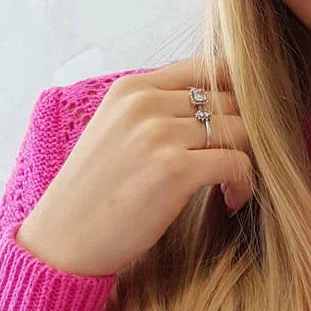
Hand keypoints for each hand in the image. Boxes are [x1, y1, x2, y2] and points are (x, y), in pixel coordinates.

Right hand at [15, 58, 252, 278]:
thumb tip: (220, 106)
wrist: (63, 241)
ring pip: (239, 129)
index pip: (208, 69)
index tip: (239, 124)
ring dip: (247, 158)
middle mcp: (145, 104)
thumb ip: (159, 110)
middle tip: (239, 159)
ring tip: (233, 182)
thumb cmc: (96, 192)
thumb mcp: (117, 130)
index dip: (236, 95)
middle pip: (229, 100)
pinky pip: (236, 163)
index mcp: (132, 88)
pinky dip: (244, 183)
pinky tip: (232, 199)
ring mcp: (159, 135)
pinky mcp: (175, 170)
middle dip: (244, 131)